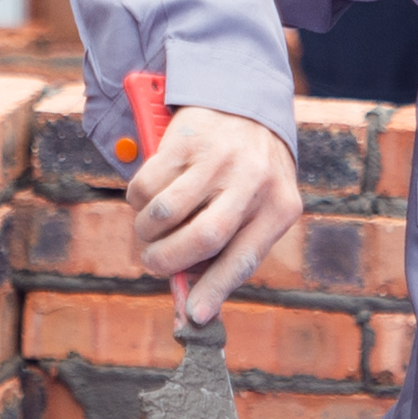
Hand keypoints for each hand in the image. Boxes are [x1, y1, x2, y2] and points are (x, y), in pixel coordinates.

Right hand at [127, 107, 301, 324]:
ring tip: (149, 232)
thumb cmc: (250, 173)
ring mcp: (218, 157)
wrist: (245, 103)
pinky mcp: (186, 139)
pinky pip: (147, 184)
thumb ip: (229, 250)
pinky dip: (138, 202)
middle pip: (202, 238)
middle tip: (153, 263)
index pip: (244, 259)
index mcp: (279, 206)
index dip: (216, 290)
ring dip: (146, 232)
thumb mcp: (258, 208)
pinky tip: (148, 200)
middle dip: (167, 261)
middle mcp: (253, 180)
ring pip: (166, 212)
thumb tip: (193, 305)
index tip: (194, 316)